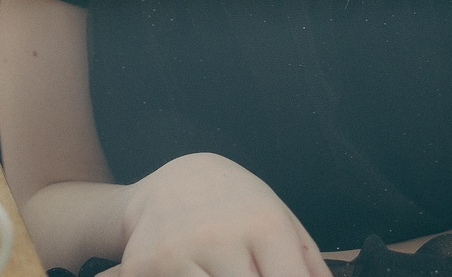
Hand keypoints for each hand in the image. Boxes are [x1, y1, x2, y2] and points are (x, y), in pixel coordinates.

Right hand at [120, 153, 327, 276]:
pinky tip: (187, 274)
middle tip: (250, 276)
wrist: (175, 182)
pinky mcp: (142, 265)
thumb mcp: (281, 219)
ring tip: (221, 273)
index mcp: (263, 225)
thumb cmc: (240, 206)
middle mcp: (220, 237)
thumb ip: (309, 263)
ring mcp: (177, 253)